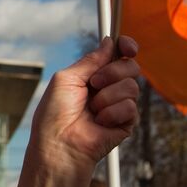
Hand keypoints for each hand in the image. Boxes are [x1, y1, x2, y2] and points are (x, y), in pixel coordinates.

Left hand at [30, 36, 138, 170]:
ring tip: (92, 110)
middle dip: (113, 72)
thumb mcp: (67, 78)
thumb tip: (109, 42)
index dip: (126, 47)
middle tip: (94, 84)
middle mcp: (108, 88)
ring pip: (132, 86)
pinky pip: (131, 106)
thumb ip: (90, 60)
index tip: (127, 47)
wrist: (59, 145)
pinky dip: (112, 113)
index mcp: (93, 75)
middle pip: (130, 66)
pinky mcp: (126, 122)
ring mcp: (118, 105)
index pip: (117, 54)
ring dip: (108, 96)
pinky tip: (99, 122)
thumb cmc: (55, 114)